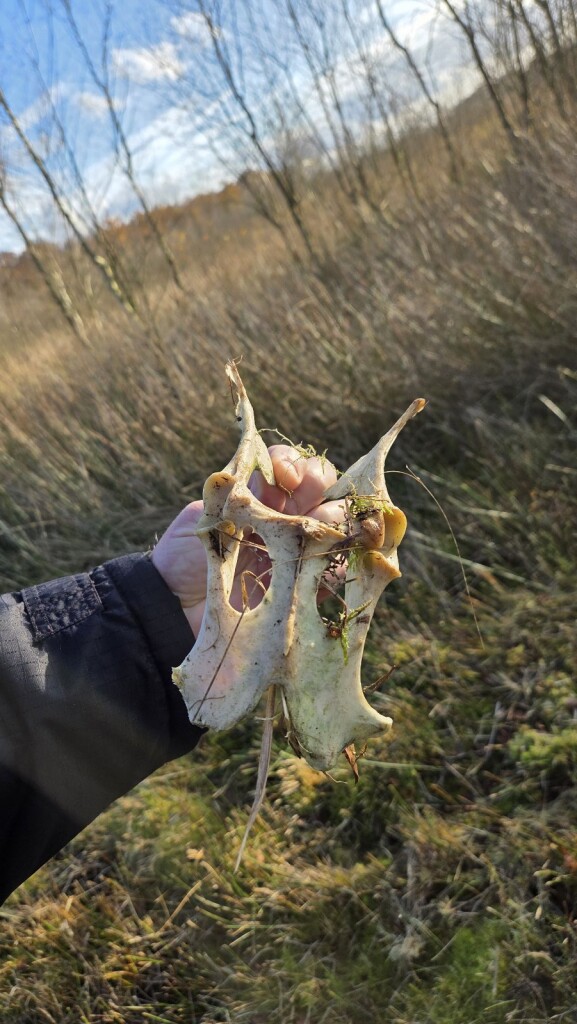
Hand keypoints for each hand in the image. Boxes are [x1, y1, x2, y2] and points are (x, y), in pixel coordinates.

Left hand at [151, 445, 344, 637]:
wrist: (176, 608)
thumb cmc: (183, 558)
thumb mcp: (201, 517)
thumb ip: (230, 493)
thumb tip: (263, 478)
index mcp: (260, 496)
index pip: (290, 467)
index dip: (293, 464)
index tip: (283, 478)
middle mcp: (285, 518)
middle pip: (322, 488)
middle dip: (318, 486)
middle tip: (301, 504)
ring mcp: (298, 550)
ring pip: (336, 523)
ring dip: (331, 520)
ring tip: (311, 531)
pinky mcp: (304, 586)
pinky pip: (334, 569)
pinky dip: (336, 561)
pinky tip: (321, 560)